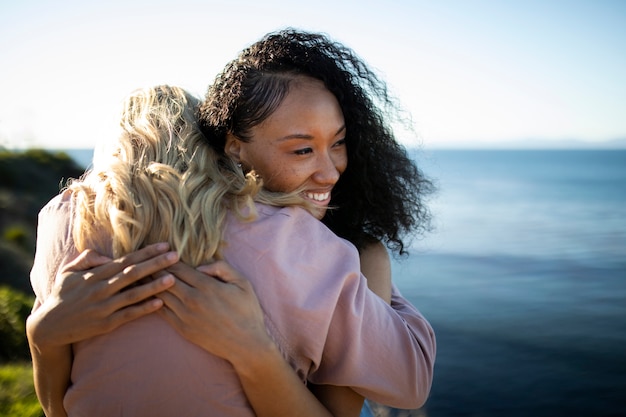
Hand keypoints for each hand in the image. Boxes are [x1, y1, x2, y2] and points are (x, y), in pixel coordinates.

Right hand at [27, 243, 178, 352]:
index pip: (126, 260)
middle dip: (156, 264)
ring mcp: (104, 307)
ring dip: (154, 285)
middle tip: (176, 255)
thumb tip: (107, 255)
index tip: (165, 245)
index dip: (146, 252)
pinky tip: (160, 303)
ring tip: (173, 278)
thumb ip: (88, 259)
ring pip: (134, 294)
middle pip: (133, 273)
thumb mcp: (69, 272)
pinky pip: (129, 314)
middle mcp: (101, 289)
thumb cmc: (62, 295)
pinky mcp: (106, 324)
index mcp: (96, 275)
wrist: (49, 327)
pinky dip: (144, 308)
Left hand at [156, 261, 271, 363]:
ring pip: (160, 295)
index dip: (167, 259)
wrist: (246, 345)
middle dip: (155, 269)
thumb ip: (222, 268)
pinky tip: (149, 295)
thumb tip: (200, 266)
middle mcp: (193, 300)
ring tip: (143, 276)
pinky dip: (153, 301)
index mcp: (207, 286)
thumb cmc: (247, 311)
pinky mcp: (182, 329)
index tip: (161, 252)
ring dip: (151, 284)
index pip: (179, 268)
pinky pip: (162, 312)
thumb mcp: (242, 283)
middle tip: (147, 262)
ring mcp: (186, 316)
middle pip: (165, 280)